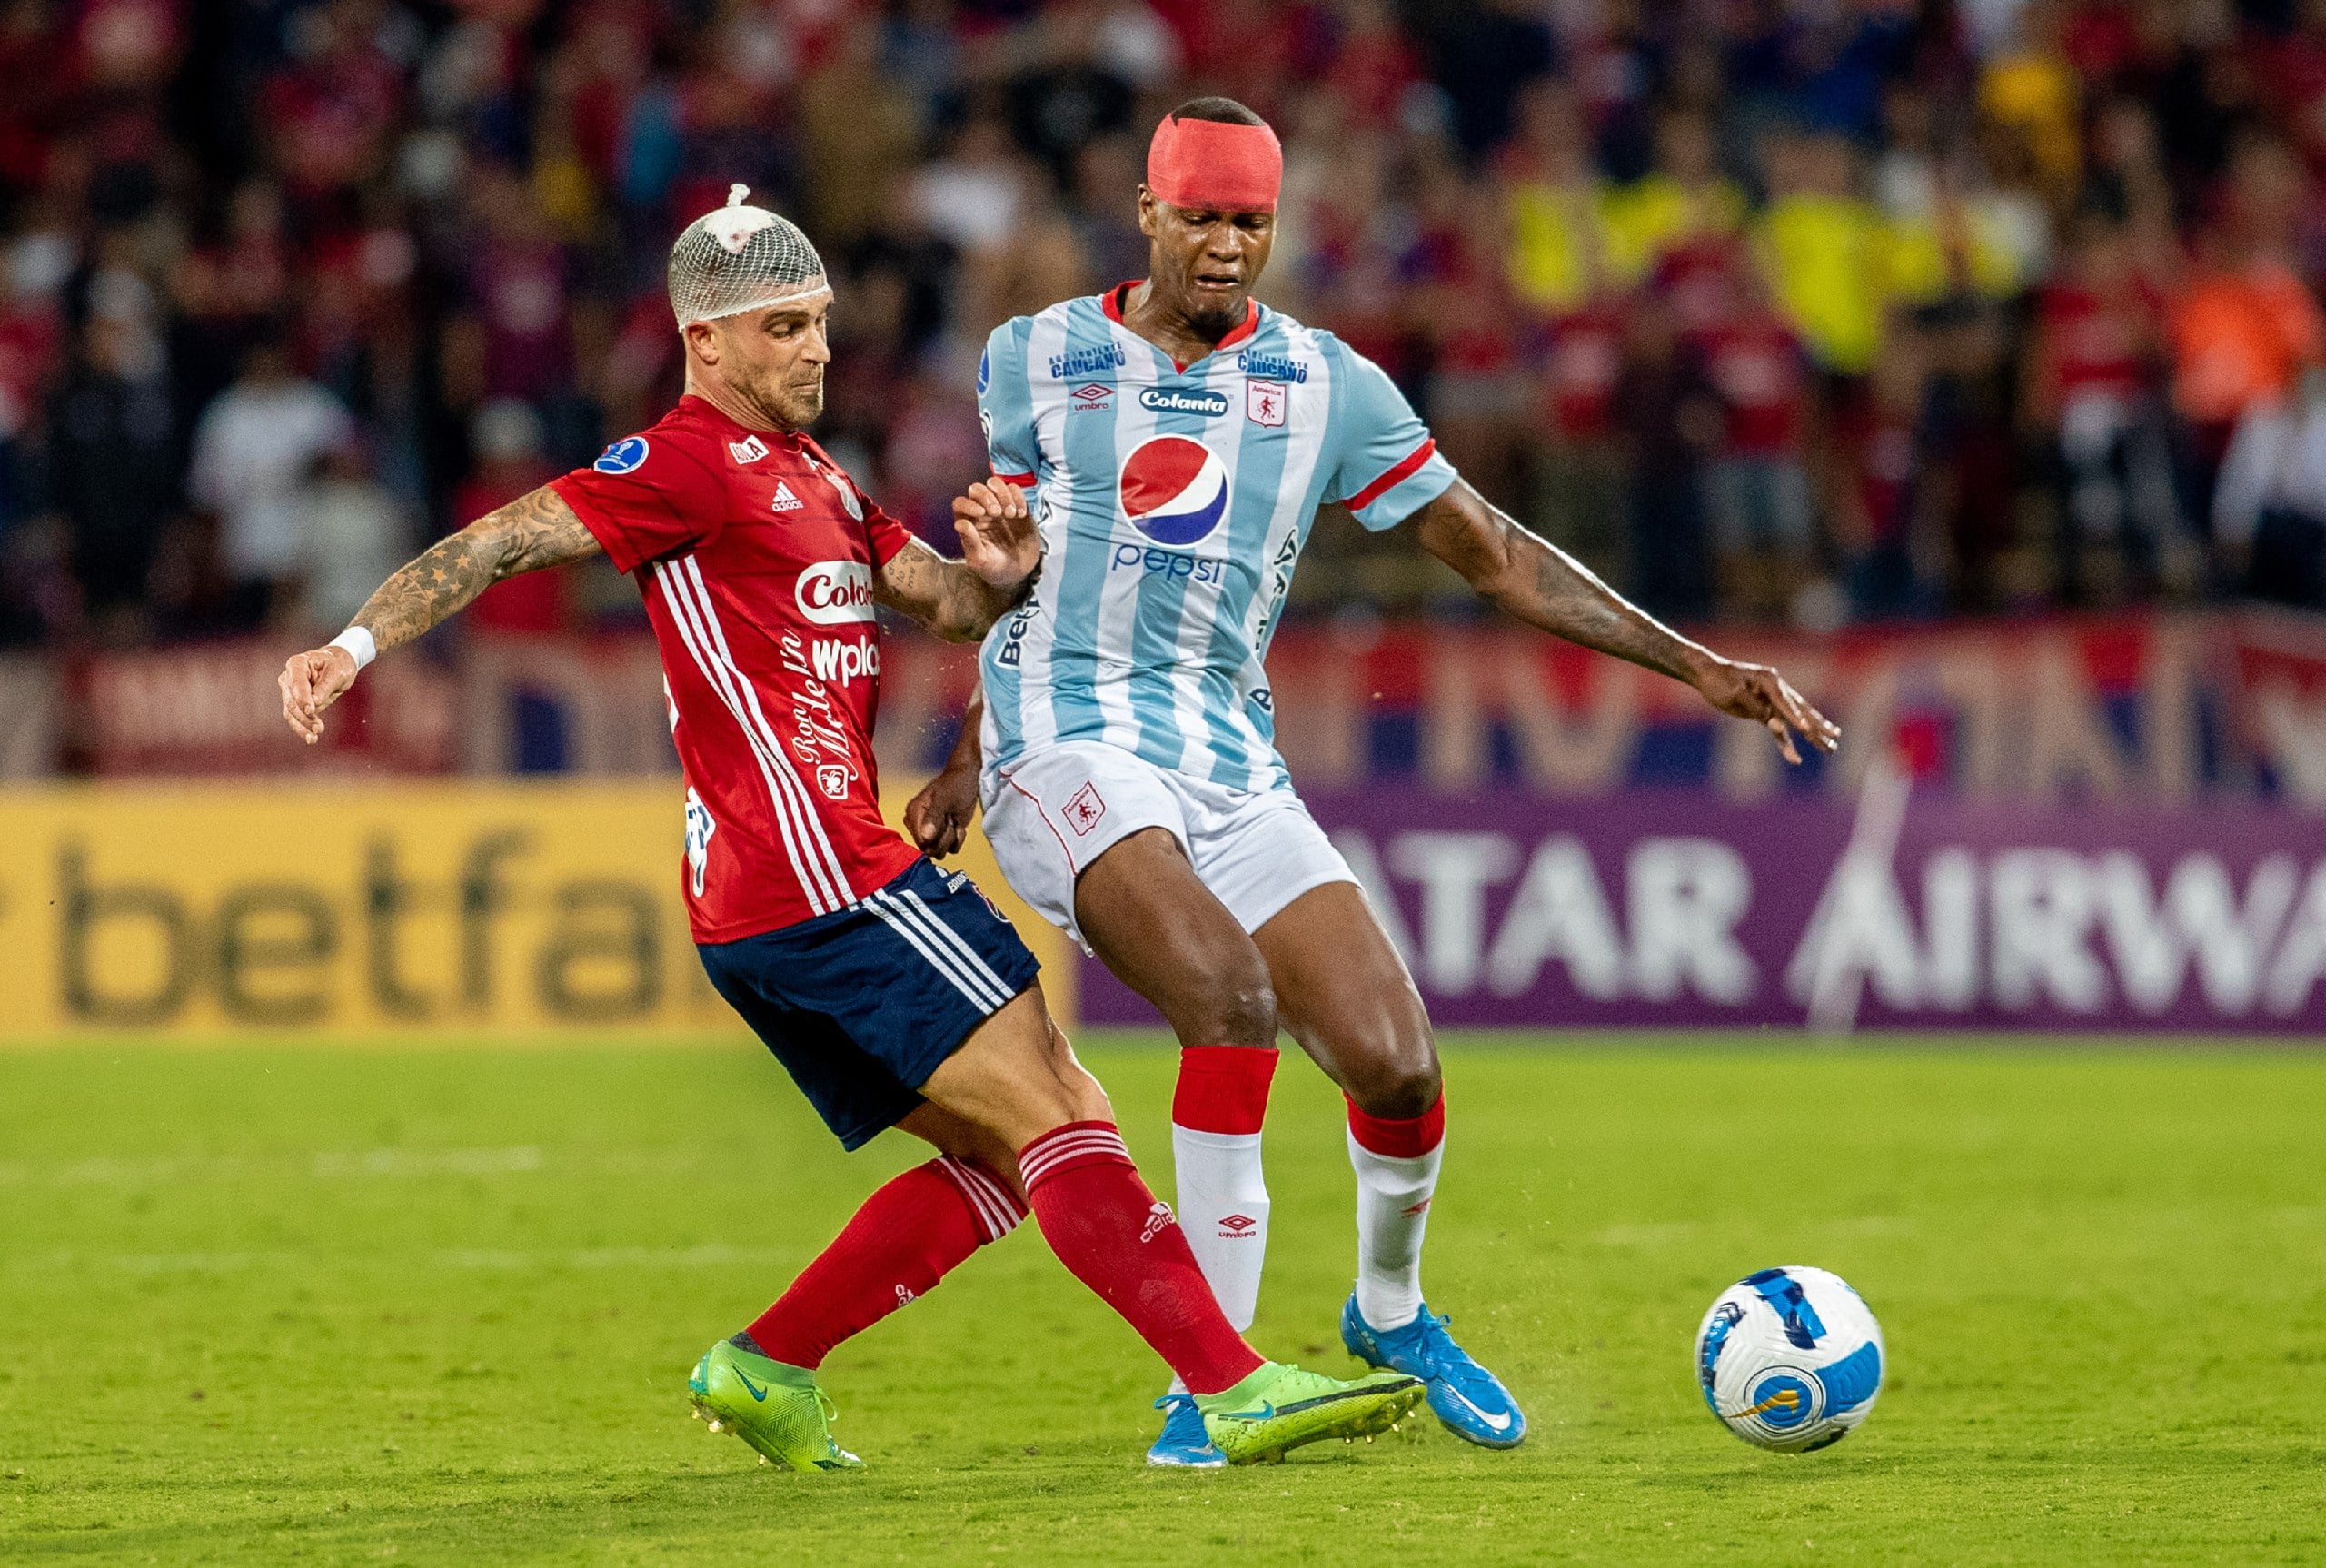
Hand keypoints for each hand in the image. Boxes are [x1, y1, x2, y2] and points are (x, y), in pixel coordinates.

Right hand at [278, 645, 358, 743]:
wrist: (338, 666)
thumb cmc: (338, 665)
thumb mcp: (338, 672)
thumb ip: (324, 686)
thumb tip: (314, 703)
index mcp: (297, 664)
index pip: (296, 682)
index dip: (302, 697)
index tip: (311, 710)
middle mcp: (288, 678)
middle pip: (292, 700)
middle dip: (304, 716)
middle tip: (319, 728)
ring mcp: (289, 692)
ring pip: (291, 713)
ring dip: (302, 726)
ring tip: (314, 736)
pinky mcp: (295, 704)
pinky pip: (295, 718)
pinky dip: (302, 729)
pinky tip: (311, 738)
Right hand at [904, 764, 979, 857]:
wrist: (968, 779)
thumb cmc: (954, 784)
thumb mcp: (944, 799)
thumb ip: (933, 818)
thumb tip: (926, 838)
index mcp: (913, 814)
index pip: (920, 841)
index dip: (935, 837)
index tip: (943, 820)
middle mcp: (919, 826)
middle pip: (929, 849)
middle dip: (945, 837)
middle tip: (950, 819)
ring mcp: (932, 833)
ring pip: (940, 851)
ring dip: (952, 838)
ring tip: (953, 820)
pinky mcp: (945, 836)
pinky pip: (952, 849)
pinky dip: (959, 839)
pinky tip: (959, 825)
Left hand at [952, 480, 1037, 587]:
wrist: (1019, 572)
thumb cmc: (994, 568)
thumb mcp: (980, 560)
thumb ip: (970, 542)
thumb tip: (960, 523)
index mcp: (968, 522)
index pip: (960, 503)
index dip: (968, 504)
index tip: (981, 514)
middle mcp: (981, 510)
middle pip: (977, 488)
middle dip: (987, 496)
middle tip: (997, 513)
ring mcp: (999, 506)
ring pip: (995, 483)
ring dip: (1003, 494)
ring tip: (1011, 514)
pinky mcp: (1017, 505)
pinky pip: (1015, 490)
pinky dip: (1019, 498)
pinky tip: (1021, 514)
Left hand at [1690, 655, 1838, 764]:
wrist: (1707, 673)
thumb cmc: (1718, 681)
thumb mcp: (1733, 693)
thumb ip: (1754, 707)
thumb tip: (1774, 723)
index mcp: (1769, 680)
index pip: (1784, 702)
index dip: (1794, 716)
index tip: (1806, 730)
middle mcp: (1777, 689)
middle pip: (1800, 711)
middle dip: (1817, 727)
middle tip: (1835, 739)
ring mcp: (1773, 700)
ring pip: (1797, 720)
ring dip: (1813, 733)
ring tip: (1832, 745)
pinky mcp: (1766, 711)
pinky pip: (1780, 728)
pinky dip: (1787, 742)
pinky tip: (1795, 758)